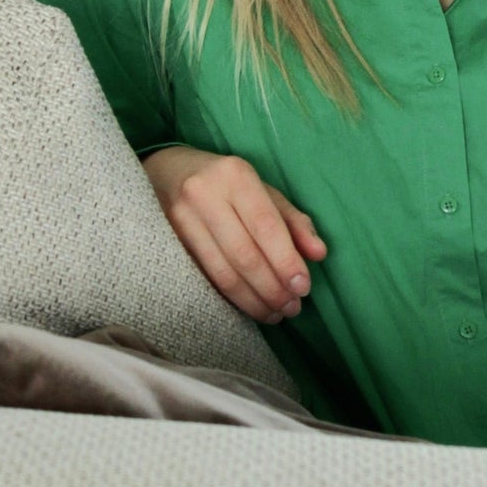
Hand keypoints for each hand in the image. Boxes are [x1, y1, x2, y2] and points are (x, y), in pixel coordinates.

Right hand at [140, 145, 327, 322]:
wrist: (167, 173)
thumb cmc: (227, 184)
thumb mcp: (265, 191)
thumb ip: (294, 222)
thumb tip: (319, 254)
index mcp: (236, 176)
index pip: (265, 225)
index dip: (285, 260)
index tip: (303, 287)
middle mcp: (204, 195)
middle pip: (244, 254)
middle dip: (272, 288)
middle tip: (292, 308)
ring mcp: (180, 219)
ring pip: (222, 272)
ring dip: (253, 300)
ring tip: (276, 314)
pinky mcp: (167, 242)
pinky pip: (205, 278)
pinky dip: (231, 298)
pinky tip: (250, 307)